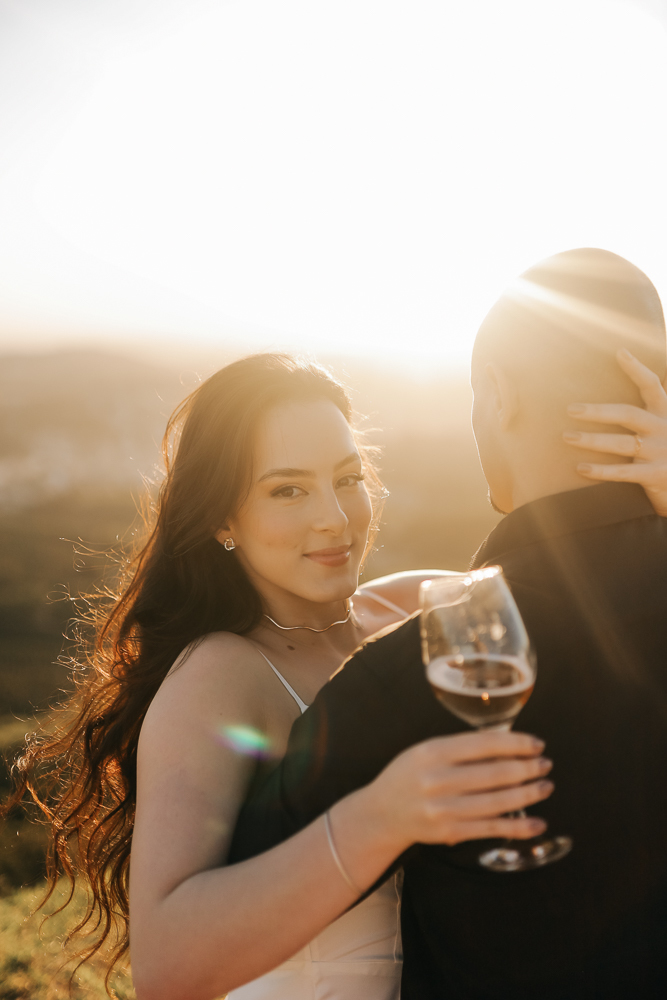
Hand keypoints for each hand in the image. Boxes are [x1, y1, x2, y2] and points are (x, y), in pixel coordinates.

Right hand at [369, 729, 551, 848]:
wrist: (382, 813)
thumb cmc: (409, 775)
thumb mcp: (426, 751)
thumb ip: (461, 748)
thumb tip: (508, 746)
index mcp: (432, 752)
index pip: (484, 744)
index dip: (516, 744)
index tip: (537, 744)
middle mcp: (437, 780)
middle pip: (494, 774)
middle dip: (527, 769)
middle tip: (545, 765)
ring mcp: (444, 809)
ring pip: (497, 802)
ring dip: (528, 795)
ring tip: (545, 786)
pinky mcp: (450, 832)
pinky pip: (491, 829)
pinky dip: (518, 827)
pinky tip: (537, 823)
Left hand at [563, 349, 666, 516]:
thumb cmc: (665, 454)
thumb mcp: (660, 428)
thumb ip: (642, 414)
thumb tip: (604, 403)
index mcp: (665, 414)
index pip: (653, 386)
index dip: (637, 369)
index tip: (620, 352)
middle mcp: (664, 429)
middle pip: (629, 414)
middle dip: (598, 412)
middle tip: (571, 409)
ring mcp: (661, 452)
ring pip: (622, 444)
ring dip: (592, 440)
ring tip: (567, 437)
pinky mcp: (657, 475)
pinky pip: (624, 473)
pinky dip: (601, 471)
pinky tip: (581, 469)